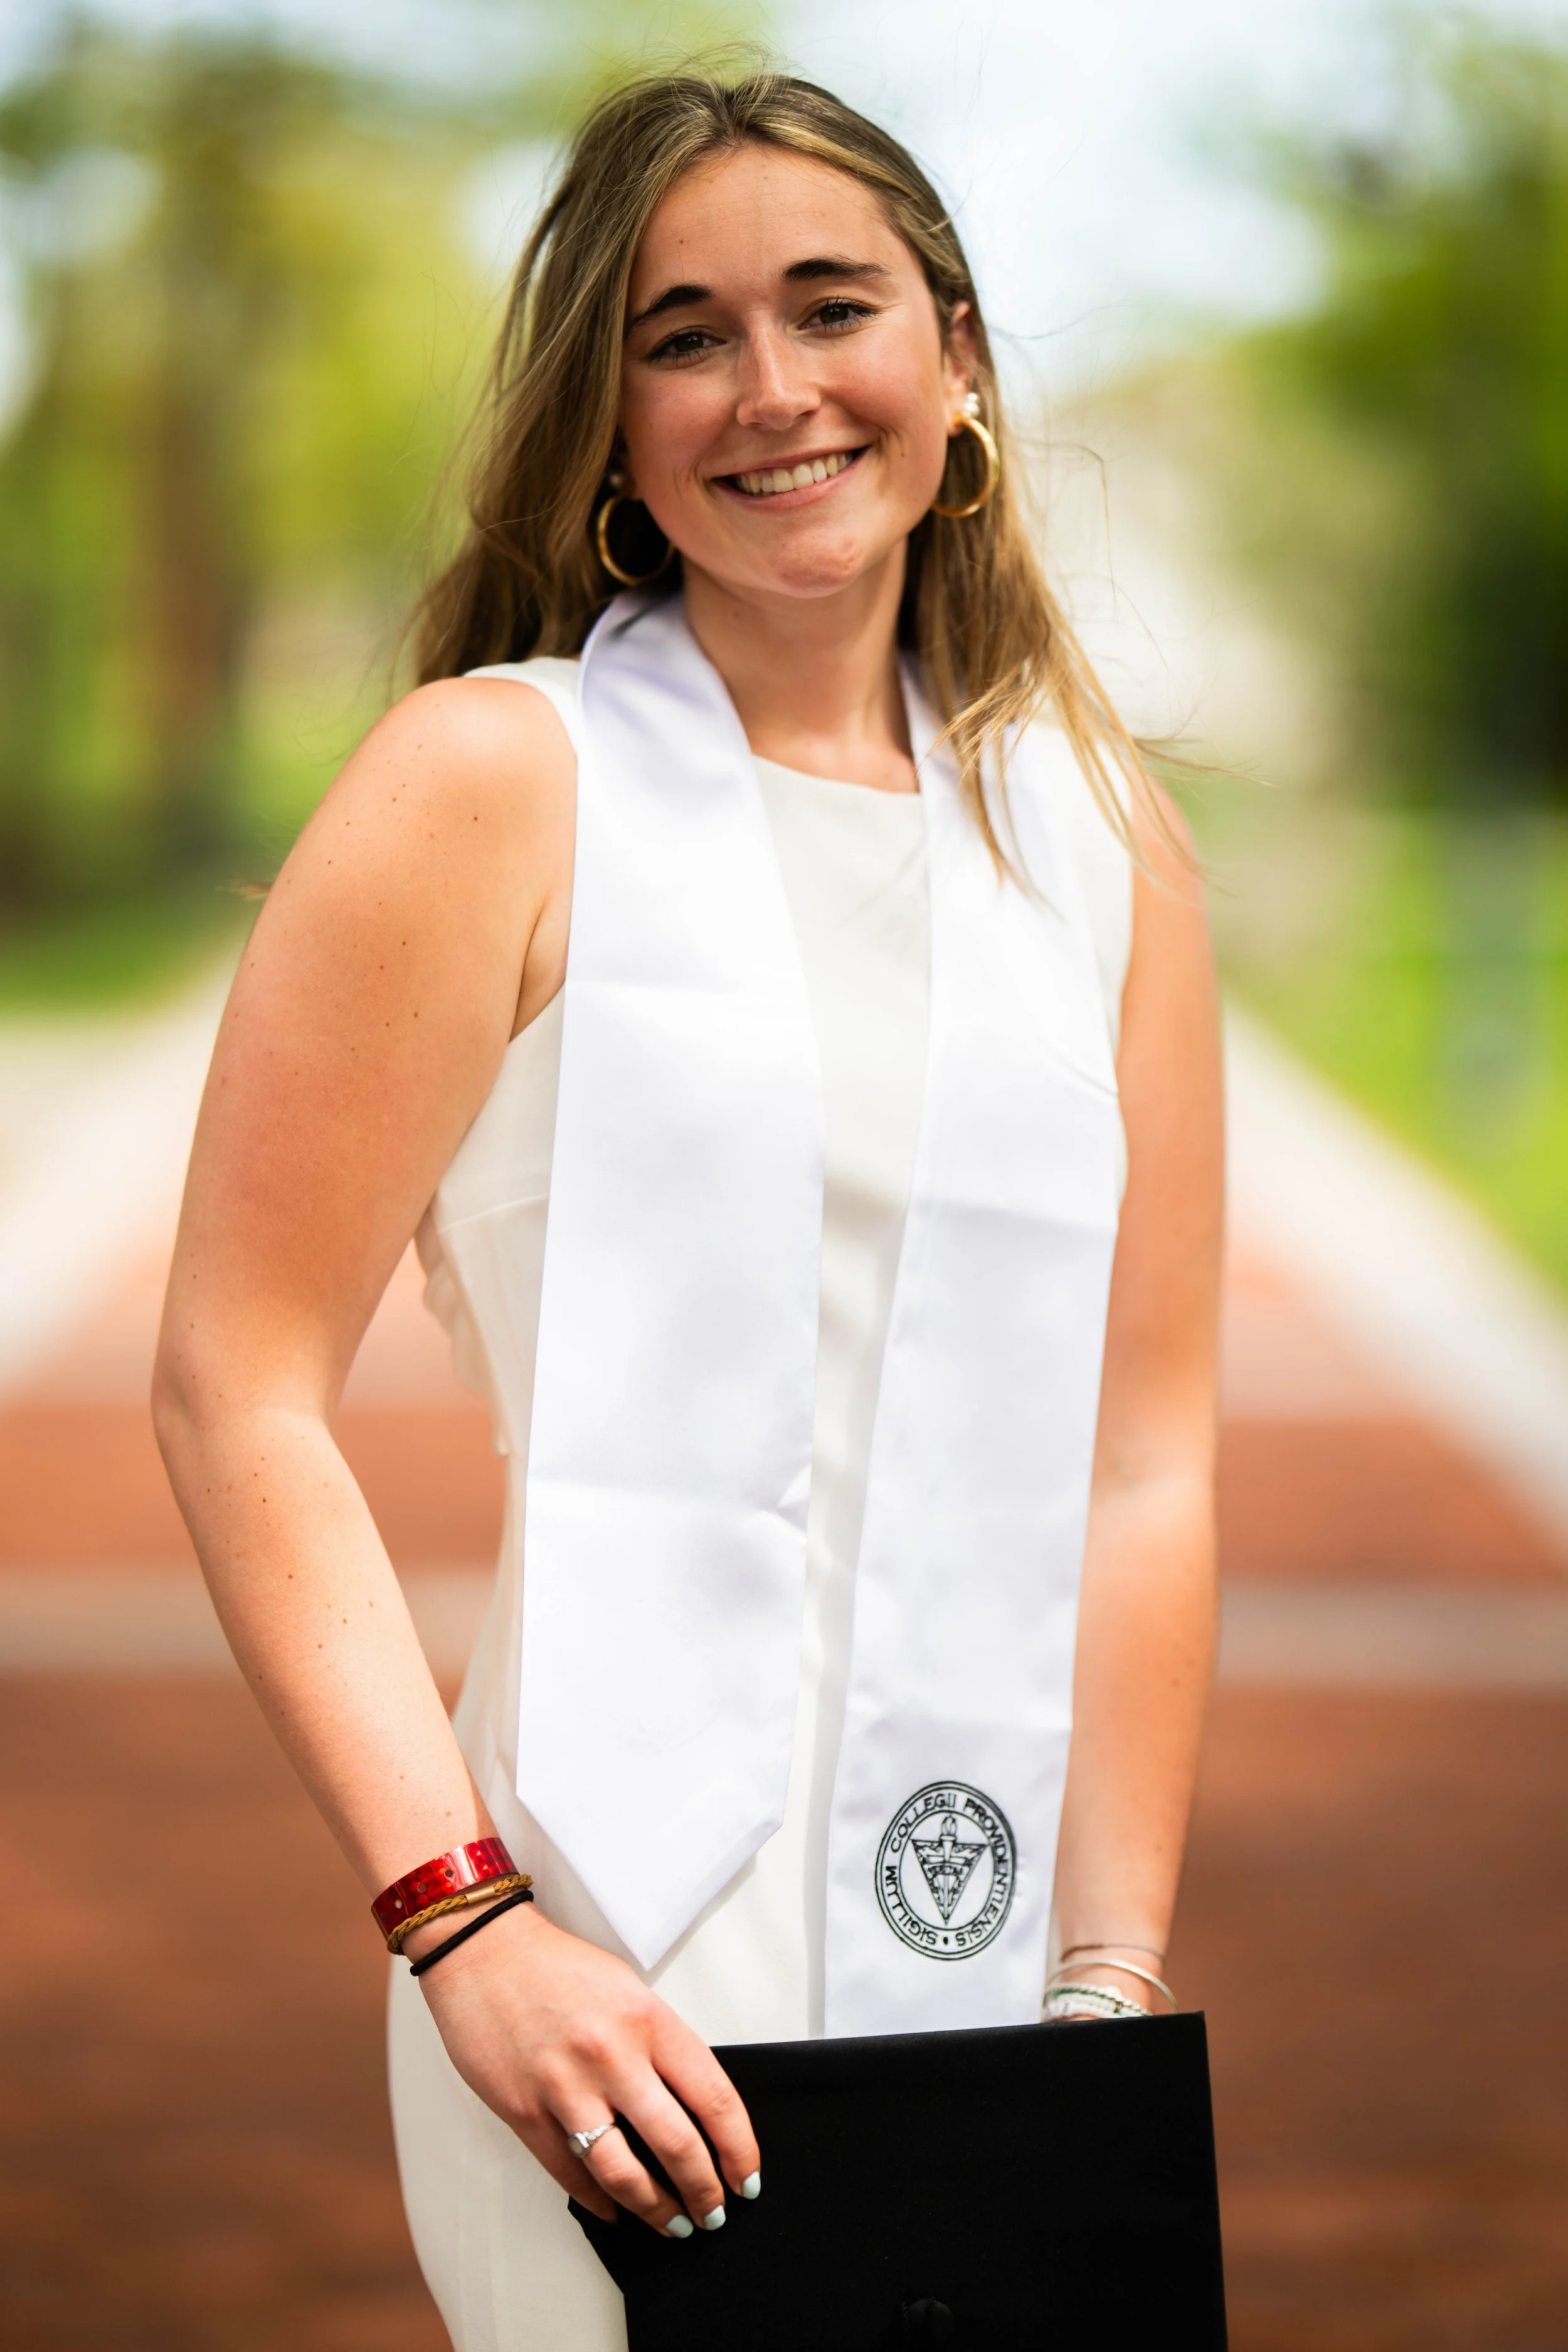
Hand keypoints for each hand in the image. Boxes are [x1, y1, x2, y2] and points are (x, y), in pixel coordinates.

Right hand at [407, 1897, 759, 2234]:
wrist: (482, 1949)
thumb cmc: (558, 1966)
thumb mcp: (629, 1990)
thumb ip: (660, 2045)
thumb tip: (691, 2107)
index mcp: (648, 2020)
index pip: (714, 2098)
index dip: (738, 2148)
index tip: (746, 2177)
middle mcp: (612, 2056)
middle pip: (677, 2145)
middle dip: (704, 2192)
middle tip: (713, 2214)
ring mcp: (565, 2087)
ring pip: (623, 2172)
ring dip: (655, 2209)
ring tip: (672, 2223)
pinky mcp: (523, 2111)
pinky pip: (569, 2172)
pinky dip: (598, 2200)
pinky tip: (615, 2210)